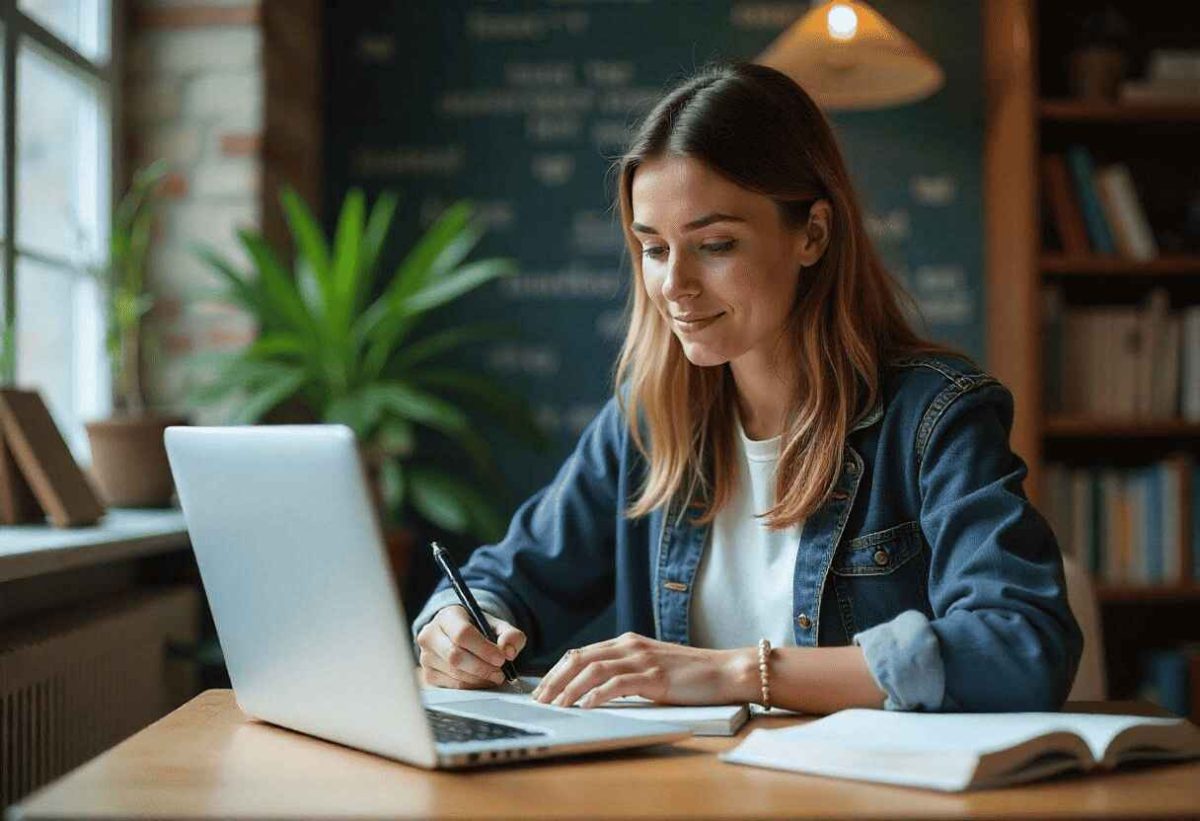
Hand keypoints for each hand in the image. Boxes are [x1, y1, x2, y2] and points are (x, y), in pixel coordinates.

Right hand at [416, 605, 526, 688]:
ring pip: (454, 673)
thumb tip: (509, 652)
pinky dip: (471, 686)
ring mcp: (426, 656)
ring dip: (479, 679)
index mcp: (447, 616)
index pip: (462, 634)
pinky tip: (481, 680)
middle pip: (455, 656)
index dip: (484, 649)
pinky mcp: (428, 674)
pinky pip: (452, 686)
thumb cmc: (478, 629)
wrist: (458, 636)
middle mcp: (430, 635)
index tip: (501, 659)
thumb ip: (510, 635)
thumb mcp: (497, 625)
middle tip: (500, 673)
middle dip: (482, 667)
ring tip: (494, 676)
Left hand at [531, 632, 754, 707]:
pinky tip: (585, 706)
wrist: (725, 671)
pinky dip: (597, 694)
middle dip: (554, 680)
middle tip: (539, 701)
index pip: (581, 653)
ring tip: (555, 706)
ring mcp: (642, 659)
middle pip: (580, 658)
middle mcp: (630, 646)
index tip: (542, 690)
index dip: (557, 671)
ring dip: (569, 689)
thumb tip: (595, 691)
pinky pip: (617, 684)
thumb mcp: (651, 669)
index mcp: (627, 643)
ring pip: (593, 670)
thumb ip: (626, 673)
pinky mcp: (654, 676)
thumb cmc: (690, 675)